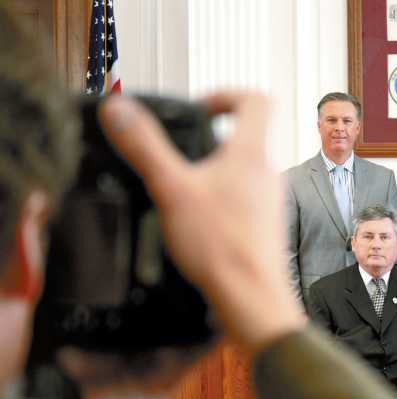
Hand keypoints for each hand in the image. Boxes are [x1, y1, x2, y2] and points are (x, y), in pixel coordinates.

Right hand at [98, 92, 304, 353]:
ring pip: (244, 170)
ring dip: (215, 171)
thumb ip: (145, 147)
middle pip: (247, 135)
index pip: (256, 100)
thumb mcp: (172, 189)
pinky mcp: (266, 225)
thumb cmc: (222, 248)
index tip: (199, 108)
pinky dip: (222, 200)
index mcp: (252, 154)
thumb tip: (119, 110)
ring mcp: (271, 201)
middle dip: (210, 138)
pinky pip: (245, 200)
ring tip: (184, 189)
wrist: (253, 299)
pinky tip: (198, 222)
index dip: (226, 94)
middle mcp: (268, 173)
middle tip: (181, 153)